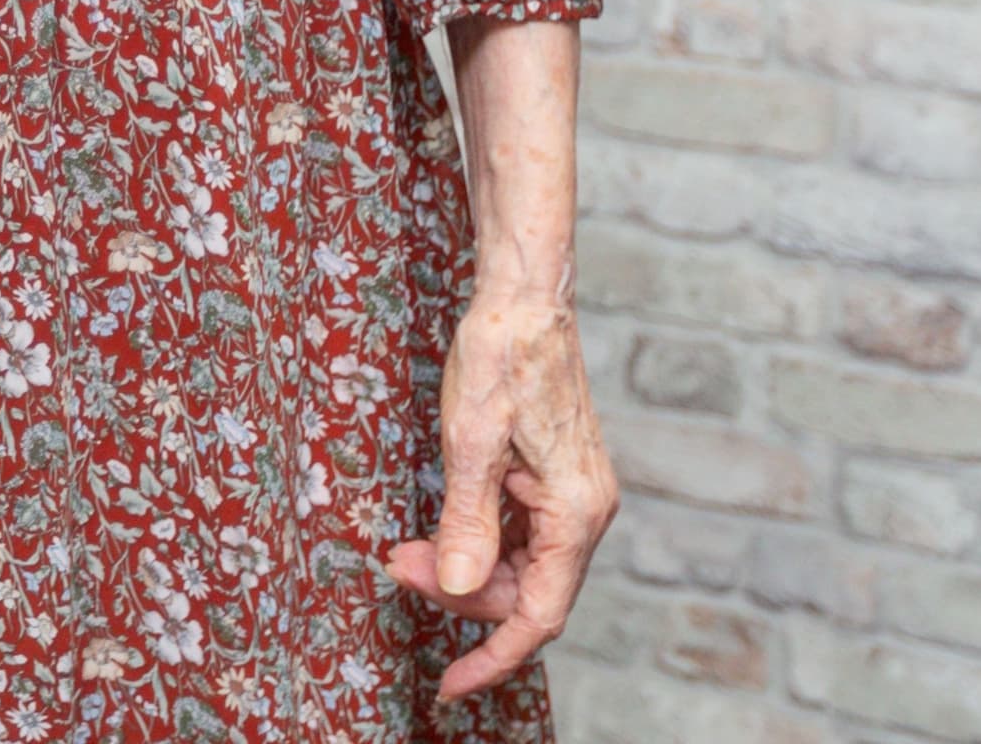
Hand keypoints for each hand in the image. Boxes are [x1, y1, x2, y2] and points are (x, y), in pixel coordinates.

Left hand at [385, 287, 618, 697]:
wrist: (523, 297)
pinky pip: (519, 535)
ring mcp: (572, 497)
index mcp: (576, 513)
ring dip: (463, 569)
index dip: (493, 656)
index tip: (449, 684)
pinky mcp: (553, 480)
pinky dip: (476, 541)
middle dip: (460, 595)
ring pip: (520, 566)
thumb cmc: (499, 356)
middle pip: (525, 594)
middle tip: (395, 567)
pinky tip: (437, 532)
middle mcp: (585, 513)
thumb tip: (462, 588)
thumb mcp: (470, 441)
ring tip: (403, 552)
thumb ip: (467, 520)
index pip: (539, 615)